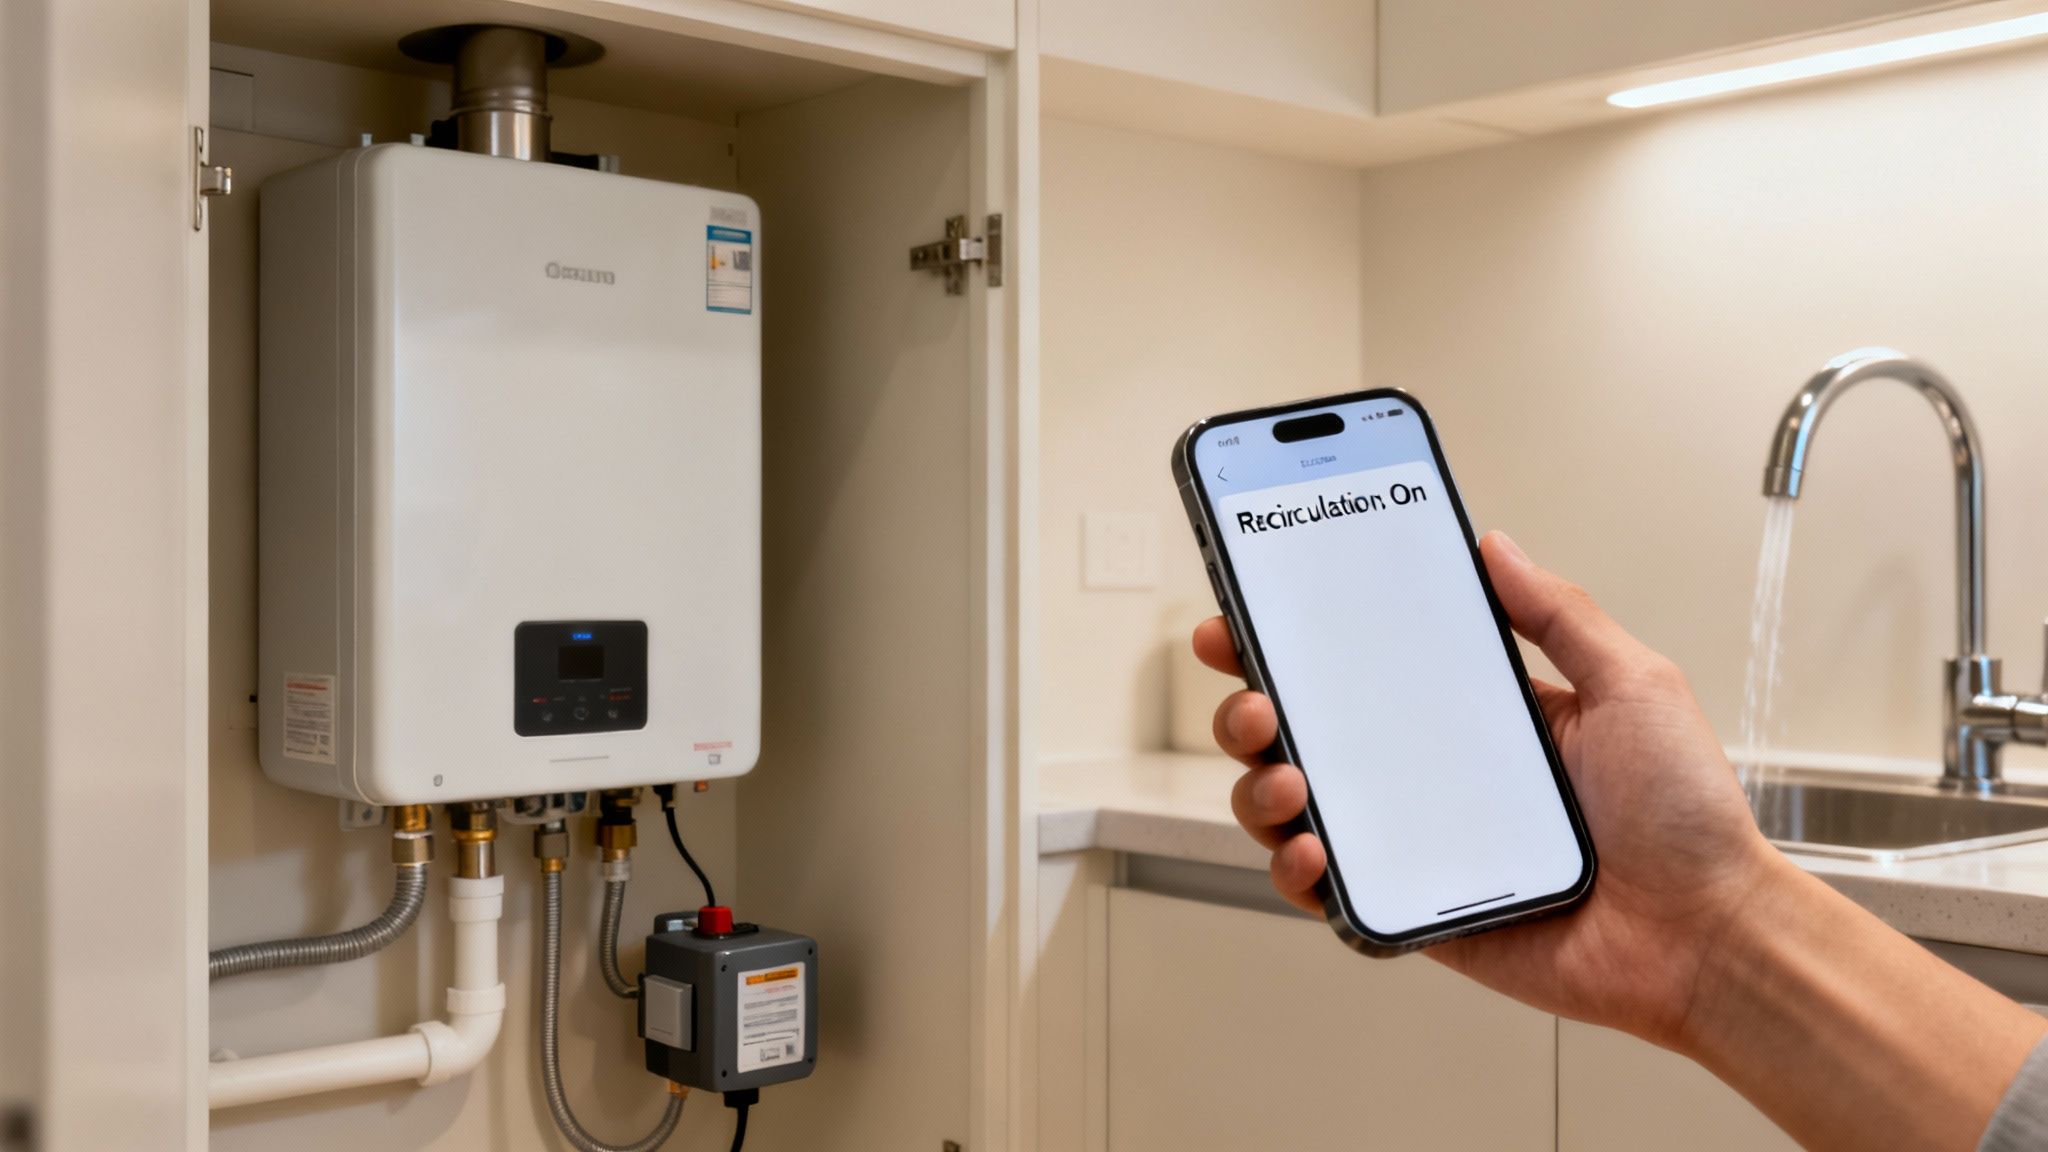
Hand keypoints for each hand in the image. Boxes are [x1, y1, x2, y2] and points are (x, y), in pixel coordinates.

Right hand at [1197, 530, 1789, 1046]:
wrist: (1707, 934)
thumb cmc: (1686, 818)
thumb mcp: (1632, 684)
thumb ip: (1559, 613)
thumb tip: (1496, 548)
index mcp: (1476, 715)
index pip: (1364, 665)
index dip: (1295, 642)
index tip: (1247, 617)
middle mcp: (1433, 775)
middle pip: (1306, 734)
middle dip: (1249, 708)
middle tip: (1252, 699)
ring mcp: (1416, 844)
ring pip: (1297, 810)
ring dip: (1262, 786)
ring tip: (1287, 779)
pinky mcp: (1414, 910)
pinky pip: (1330, 891)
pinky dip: (1298, 869)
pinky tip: (1313, 847)